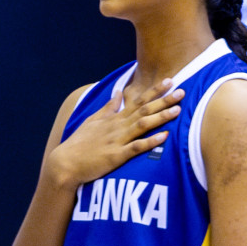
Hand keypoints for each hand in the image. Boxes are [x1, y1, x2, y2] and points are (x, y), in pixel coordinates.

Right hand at [46, 79, 183, 189]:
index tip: (170, 81)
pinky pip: (135, 148)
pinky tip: (164, 136)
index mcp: (114, 119)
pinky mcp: (115, 156)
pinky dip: (150, 142)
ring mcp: (117, 140)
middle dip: (164, 100)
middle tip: (182, 91)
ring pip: (142, 125)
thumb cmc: (79, 144)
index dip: (155, 91)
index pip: (138, 101)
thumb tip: (118, 93)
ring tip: (178, 110)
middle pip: (144, 110)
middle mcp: (117, 126)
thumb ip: (108, 107)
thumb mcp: (92, 121)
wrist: (63, 164)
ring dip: (160, 117)